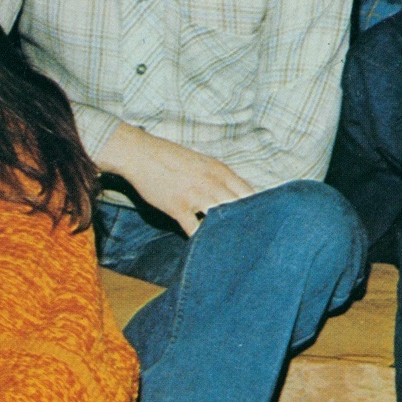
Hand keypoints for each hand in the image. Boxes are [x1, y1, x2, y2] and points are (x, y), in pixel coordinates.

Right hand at [102, 125, 253, 236]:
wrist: (140, 154)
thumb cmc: (170, 157)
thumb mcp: (201, 161)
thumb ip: (219, 177)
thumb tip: (237, 194)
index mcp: (220, 171)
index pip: (249, 194)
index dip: (257, 210)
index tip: (261, 223)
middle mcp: (211, 183)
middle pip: (239, 210)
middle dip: (246, 225)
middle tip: (252, 241)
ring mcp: (195, 196)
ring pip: (220, 220)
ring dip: (225, 233)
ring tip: (232, 247)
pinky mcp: (178, 208)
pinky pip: (194, 229)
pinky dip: (201, 239)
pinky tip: (205, 247)